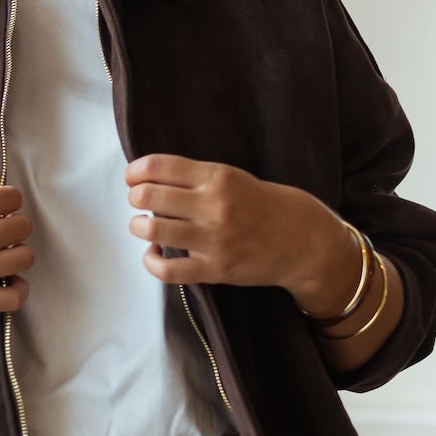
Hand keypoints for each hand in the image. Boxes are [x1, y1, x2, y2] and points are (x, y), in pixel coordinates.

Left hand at [123, 154, 360, 317]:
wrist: (303, 240)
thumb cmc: (264, 206)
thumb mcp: (234, 177)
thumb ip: (197, 177)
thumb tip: (149, 178)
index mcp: (218, 177)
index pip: (159, 166)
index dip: (135, 171)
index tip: (132, 177)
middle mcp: (214, 205)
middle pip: (149, 196)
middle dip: (135, 198)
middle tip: (139, 202)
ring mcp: (214, 239)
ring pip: (153, 229)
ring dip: (139, 226)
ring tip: (144, 226)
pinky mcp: (215, 269)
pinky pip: (167, 269)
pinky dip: (151, 260)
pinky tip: (153, 252)